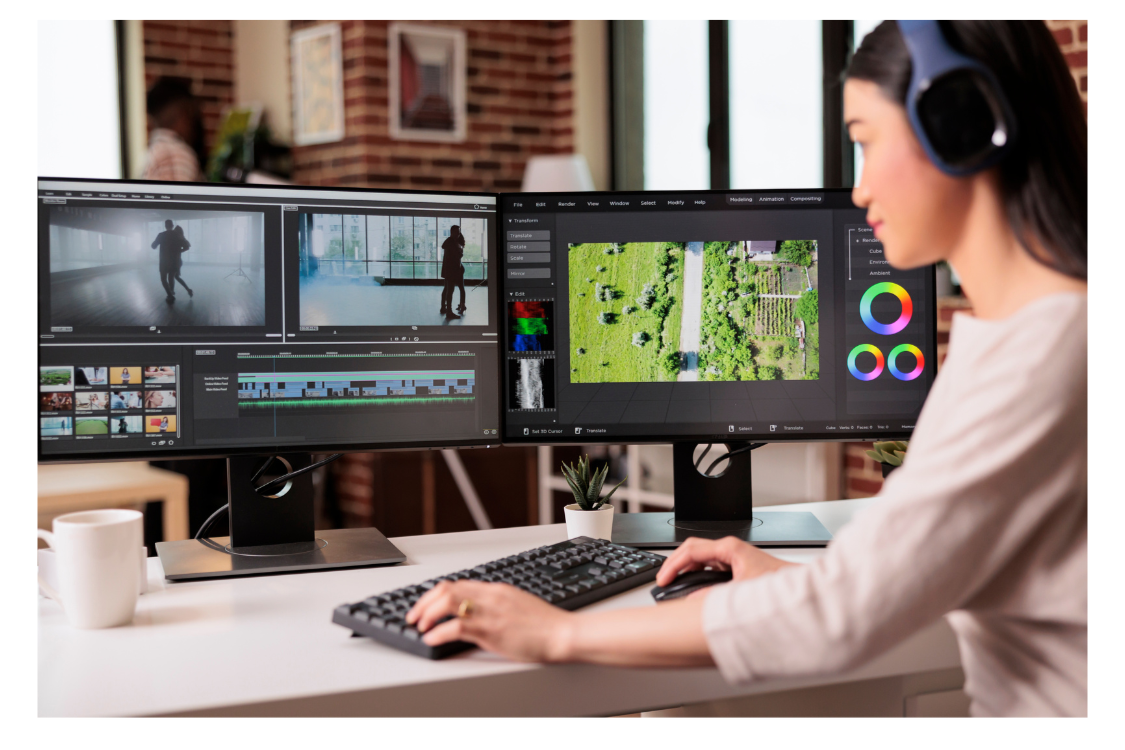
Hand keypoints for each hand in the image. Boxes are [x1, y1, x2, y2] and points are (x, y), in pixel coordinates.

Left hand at [406, 581, 574, 661]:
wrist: (562, 633)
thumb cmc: (545, 625)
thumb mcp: (517, 606)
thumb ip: (496, 605)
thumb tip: (477, 611)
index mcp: (496, 590)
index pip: (457, 584)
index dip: (435, 594)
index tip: (425, 606)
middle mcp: (490, 596)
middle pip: (447, 589)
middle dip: (424, 602)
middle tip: (414, 616)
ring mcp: (490, 612)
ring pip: (447, 602)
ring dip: (427, 614)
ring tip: (420, 626)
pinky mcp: (492, 631)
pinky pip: (457, 627)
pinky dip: (438, 632)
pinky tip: (432, 639)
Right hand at [655, 536, 795, 588]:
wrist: (797, 587)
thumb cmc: (778, 584)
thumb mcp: (740, 593)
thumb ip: (713, 597)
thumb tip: (692, 602)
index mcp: (729, 548)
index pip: (691, 550)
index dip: (673, 565)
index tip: (663, 579)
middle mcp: (729, 549)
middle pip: (691, 550)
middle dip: (674, 564)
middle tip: (663, 581)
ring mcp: (732, 555)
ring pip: (699, 557)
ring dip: (685, 569)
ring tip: (673, 584)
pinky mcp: (734, 564)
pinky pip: (708, 565)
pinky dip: (696, 574)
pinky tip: (692, 586)